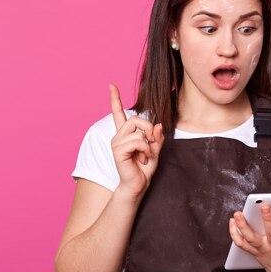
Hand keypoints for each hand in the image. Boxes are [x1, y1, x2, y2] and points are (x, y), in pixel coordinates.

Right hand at [109, 84, 164, 198]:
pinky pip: (138, 141)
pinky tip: (142, 159)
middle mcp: (119, 136)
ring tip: (145, 156)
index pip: (119, 113)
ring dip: (148, 145)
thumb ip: (157, 137)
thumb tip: (158, 124)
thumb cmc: (144, 169)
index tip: (112, 85)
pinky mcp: (118, 150)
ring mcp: (117, 142)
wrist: (137, 185)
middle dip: (149, 129)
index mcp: (126, 134)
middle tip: (151, 144)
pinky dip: (146, 150)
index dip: (115, 99)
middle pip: (135, 119)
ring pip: (139, 132)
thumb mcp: (155, 150)